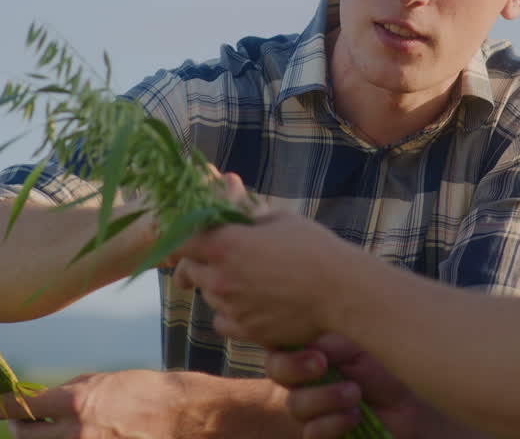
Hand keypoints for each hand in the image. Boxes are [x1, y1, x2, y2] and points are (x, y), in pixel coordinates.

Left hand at [0, 369, 200, 438]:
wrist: (182, 416)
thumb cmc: (147, 392)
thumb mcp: (107, 380)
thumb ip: (74, 390)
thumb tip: (48, 399)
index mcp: (77, 401)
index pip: (24, 407)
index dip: (6, 407)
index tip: (0, 406)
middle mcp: (76, 431)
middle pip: (25, 435)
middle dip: (16, 428)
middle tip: (15, 423)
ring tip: (41, 433)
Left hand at [173, 211, 359, 347]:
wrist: (340, 290)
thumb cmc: (313, 247)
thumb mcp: (277, 218)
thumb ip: (244, 211)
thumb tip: (227, 188)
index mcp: (225, 245)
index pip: (179, 241)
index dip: (179, 239)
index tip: (186, 238)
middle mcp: (220, 279)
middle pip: (190, 271)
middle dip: (199, 262)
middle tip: (218, 257)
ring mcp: (231, 308)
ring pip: (208, 296)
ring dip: (217, 286)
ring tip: (247, 278)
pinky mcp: (246, 331)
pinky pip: (222, 321)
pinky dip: (229, 313)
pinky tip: (249, 303)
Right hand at [267, 335, 464, 438]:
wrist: (412, 408)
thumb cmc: (387, 369)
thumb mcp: (365, 347)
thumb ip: (336, 343)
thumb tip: (312, 343)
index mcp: (311, 348)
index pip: (281, 342)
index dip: (287, 348)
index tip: (316, 354)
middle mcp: (304, 377)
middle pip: (276, 370)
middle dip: (296, 368)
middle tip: (322, 365)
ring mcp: (309, 408)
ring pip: (295, 404)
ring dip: (324, 397)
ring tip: (354, 394)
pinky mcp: (320, 434)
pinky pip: (311, 432)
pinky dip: (332, 423)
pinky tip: (354, 416)